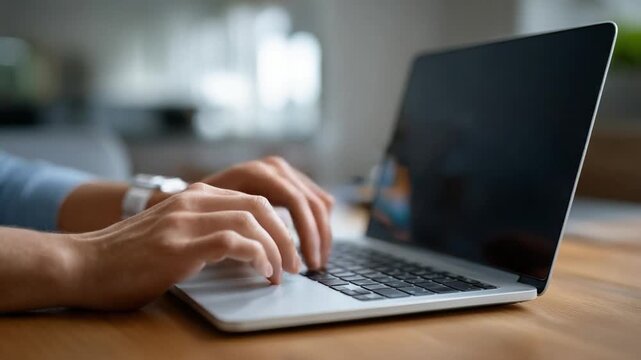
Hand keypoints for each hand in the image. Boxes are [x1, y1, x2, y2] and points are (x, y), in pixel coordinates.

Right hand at [65, 183, 299, 309]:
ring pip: (252, 220)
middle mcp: (192, 202)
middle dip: (287, 234)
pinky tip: (263, 271)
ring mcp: (184, 222)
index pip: (253, 198)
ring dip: (277, 247)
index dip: (279, 223)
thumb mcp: (171, 232)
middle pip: (260, 205)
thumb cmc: (126, 257)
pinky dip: (257, 256)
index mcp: (194, 198)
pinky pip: (233, 242)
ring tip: (283, 271)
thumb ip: (203, 229)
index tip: (290, 248)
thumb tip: (246, 248)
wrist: (80, 264)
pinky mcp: (178, 247)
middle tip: (296, 262)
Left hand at [201, 156, 333, 269]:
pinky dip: (318, 224)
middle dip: (317, 237)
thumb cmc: (199, 214)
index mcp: (258, 173)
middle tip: (316, 268)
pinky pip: (316, 201)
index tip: (301, 264)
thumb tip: (268, 258)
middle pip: (312, 202)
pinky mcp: (290, 180)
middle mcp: (274, 167)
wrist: (190, 196)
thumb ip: (243, 235)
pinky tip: (312, 246)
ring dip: (322, 233)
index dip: (305, 235)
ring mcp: (284, 171)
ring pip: (320, 202)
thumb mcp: (217, 223)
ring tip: (316, 261)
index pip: (296, 202)